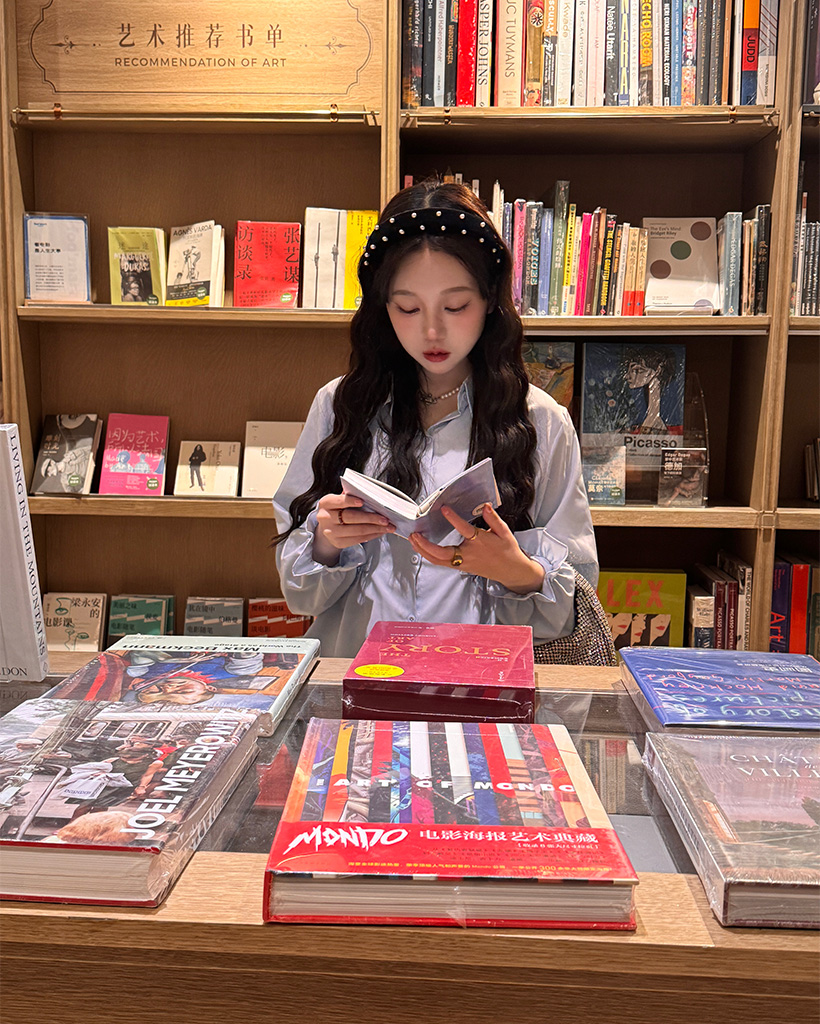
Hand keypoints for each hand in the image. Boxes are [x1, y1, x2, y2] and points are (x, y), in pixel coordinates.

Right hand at [313, 492, 394, 565]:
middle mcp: (326, 518)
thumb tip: (370, 496)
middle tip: (385, 519)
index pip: (339, 501)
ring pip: (357, 531)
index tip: (363, 501)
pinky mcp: (338, 542)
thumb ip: (350, 496)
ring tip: (387, 527)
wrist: (326, 526)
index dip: (350, 501)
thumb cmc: (336, 509)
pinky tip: (379, 532)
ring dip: (375, 529)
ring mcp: (331, 532)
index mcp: (326, 503)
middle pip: (351, 517)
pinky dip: (371, 535)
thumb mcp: (339, 500)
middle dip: (371, 518)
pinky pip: (358, 539)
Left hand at [409, 504, 545, 593]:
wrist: (511, 571)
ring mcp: (463, 563)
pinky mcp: (460, 567)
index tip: (444, 508)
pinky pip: (441, 563)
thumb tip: (485, 506)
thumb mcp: (504, 532)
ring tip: (413, 539)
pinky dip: (429, 556)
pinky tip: (421, 548)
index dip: (454, 519)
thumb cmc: (507, 550)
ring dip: (423, 551)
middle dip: (426, 545)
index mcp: (480, 542)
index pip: (464, 530)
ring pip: (438, 560)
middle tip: (415, 534)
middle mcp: (469, 554)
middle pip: (443, 553)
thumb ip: (493, 519)